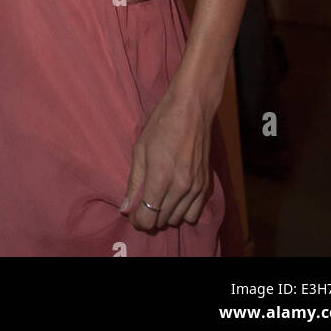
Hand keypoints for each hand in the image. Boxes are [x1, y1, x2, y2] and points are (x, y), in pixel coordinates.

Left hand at [120, 85, 214, 231]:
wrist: (192, 108)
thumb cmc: (161, 124)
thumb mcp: (140, 149)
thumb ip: (133, 182)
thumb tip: (124, 208)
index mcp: (160, 177)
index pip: (147, 218)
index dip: (137, 221)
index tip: (133, 214)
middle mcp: (180, 187)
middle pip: (162, 221)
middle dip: (149, 217)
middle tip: (142, 204)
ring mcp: (196, 187)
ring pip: (178, 220)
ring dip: (166, 215)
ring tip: (159, 199)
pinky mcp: (206, 185)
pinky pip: (194, 213)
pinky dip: (183, 211)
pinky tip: (176, 197)